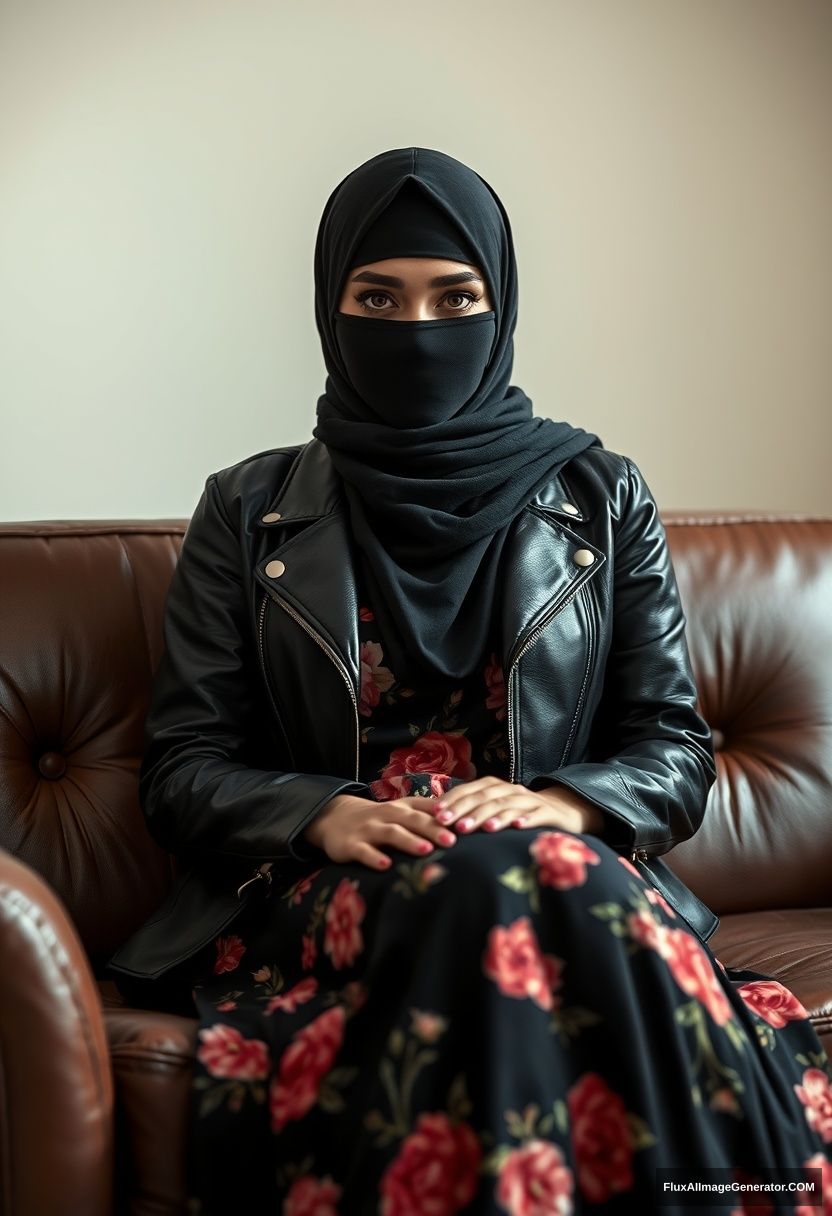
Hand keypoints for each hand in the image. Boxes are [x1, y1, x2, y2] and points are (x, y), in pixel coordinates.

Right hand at [302, 792, 461, 870]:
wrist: (335, 817)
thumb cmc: (378, 817)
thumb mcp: (401, 810)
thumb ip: (427, 812)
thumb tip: (462, 816)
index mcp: (402, 808)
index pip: (427, 811)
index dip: (446, 817)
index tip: (466, 825)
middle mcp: (387, 815)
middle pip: (412, 820)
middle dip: (432, 829)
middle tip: (452, 840)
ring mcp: (369, 829)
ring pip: (391, 833)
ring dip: (408, 840)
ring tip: (426, 849)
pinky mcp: (351, 845)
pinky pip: (364, 851)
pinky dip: (375, 857)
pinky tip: (386, 865)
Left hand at [430, 776, 604, 836]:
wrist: (562, 811)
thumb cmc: (519, 813)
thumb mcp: (495, 809)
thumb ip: (472, 810)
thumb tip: (437, 818)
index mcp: (495, 787)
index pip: (470, 790)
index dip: (453, 800)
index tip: (435, 813)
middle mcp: (511, 790)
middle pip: (486, 797)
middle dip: (466, 810)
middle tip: (449, 823)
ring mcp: (530, 800)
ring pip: (508, 806)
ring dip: (493, 816)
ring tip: (481, 828)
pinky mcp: (548, 813)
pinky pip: (537, 815)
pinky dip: (527, 819)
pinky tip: (517, 827)